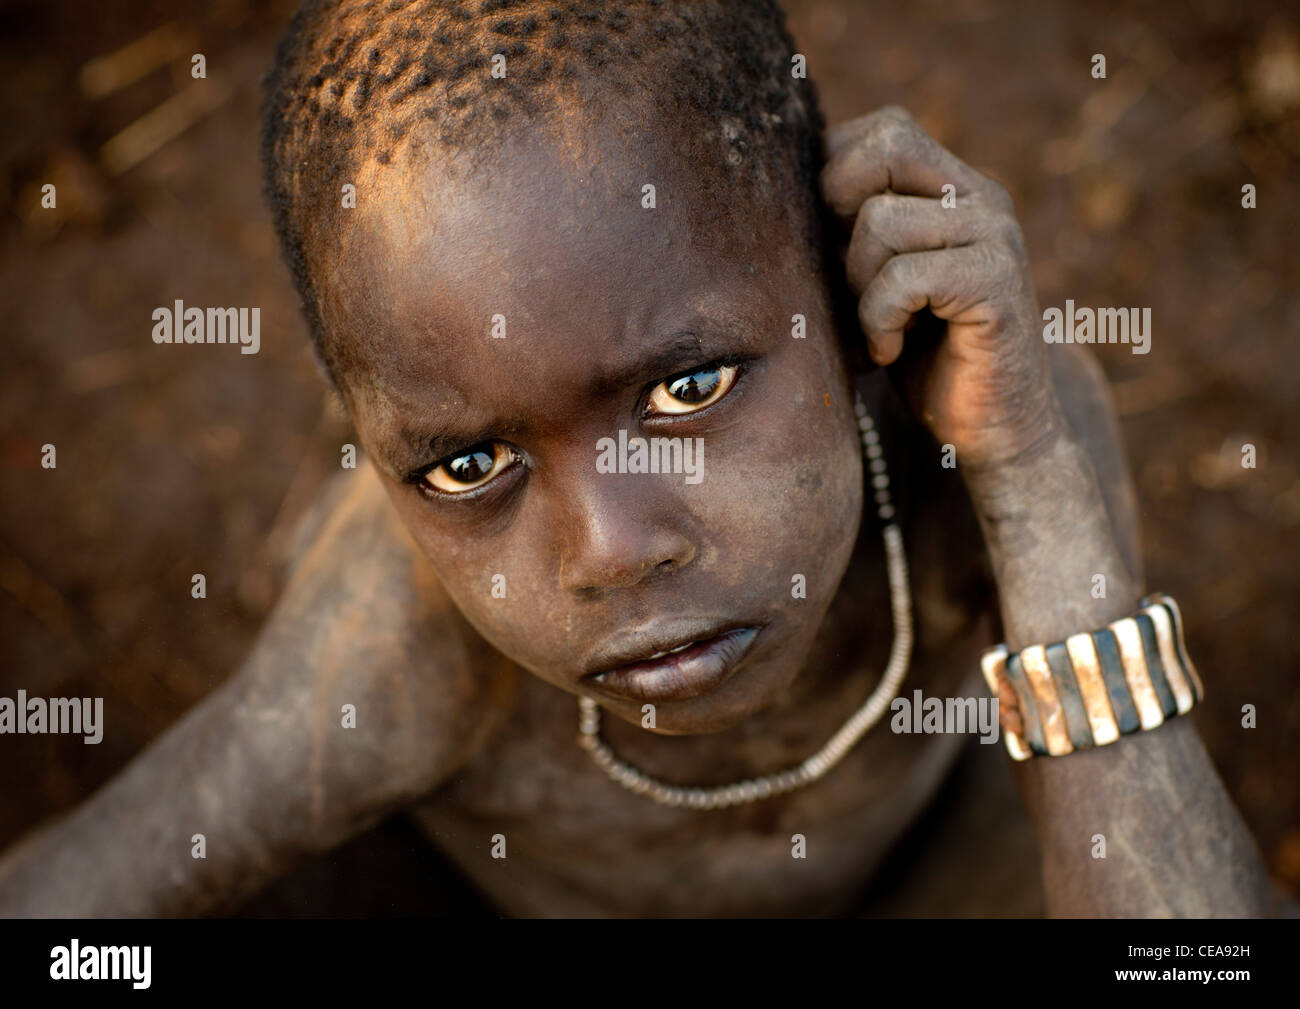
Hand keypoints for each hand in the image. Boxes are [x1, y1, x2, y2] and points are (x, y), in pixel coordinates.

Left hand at [820, 106, 1063, 471]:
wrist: (988, 431)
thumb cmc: (917, 360)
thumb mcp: (868, 284)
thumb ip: (846, 233)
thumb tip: (775, 192)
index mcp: (952, 189)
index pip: (881, 131)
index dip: (836, 179)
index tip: (833, 251)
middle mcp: (980, 198)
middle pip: (885, 148)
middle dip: (841, 215)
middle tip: (848, 281)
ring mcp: (995, 235)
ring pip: (881, 220)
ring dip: (857, 285)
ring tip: (875, 327)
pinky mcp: (997, 281)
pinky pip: (903, 276)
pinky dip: (878, 320)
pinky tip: (889, 351)